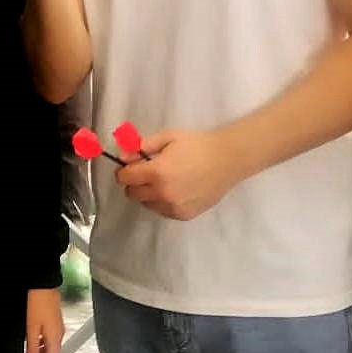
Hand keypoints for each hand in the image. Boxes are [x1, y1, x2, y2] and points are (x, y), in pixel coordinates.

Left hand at [23, 288, 64, 352]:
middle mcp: (58, 334)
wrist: (42, 282)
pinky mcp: (52, 321)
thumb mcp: (31, 327)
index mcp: (55, 337)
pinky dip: (39, 348)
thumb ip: (32, 346)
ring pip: (48, 349)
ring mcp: (56, 327)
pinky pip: (47, 340)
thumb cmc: (37, 300)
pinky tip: (30, 348)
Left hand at [115, 129, 244, 220]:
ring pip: (146, 204)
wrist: (228, 160)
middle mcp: (162, 193)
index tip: (132, 166)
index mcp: (156, 172)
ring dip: (148, 193)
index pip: (124, 178)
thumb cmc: (198, 144)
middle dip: (134, 182)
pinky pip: (162, 210)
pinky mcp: (183, 215)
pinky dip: (162, 201)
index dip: (124, 170)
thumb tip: (123, 156)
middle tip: (148, 172)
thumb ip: (143, 146)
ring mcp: (173, 207)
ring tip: (165, 180)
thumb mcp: (169, 137)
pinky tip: (176, 189)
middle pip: (131, 193)